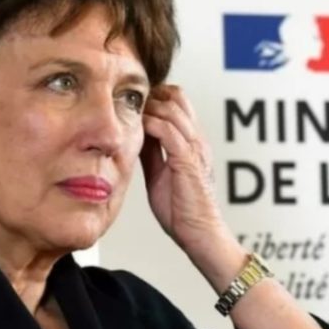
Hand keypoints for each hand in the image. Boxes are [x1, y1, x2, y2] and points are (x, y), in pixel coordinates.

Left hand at [141, 85, 243, 284]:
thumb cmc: (182, 210)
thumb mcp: (160, 174)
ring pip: (173, 109)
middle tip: (129, 102)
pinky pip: (168, 131)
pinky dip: (151, 124)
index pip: (178, 103)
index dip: (156, 96)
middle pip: (178, 97)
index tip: (133, 101)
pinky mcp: (188, 160)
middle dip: (151, 95)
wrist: (200, 233)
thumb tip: (134, 137)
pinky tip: (137, 128)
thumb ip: (152, 153)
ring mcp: (194, 148)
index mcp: (192, 142)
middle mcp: (196, 140)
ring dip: (149, 107)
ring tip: (130, 112)